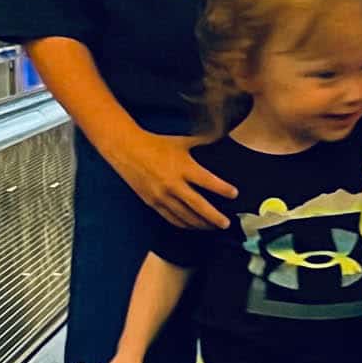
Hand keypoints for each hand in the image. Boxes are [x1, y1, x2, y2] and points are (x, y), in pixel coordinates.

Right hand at [111, 128, 237, 228]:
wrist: (127, 150)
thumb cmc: (155, 143)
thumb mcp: (181, 141)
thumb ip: (202, 141)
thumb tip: (220, 135)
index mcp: (183, 167)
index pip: (208, 181)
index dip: (223, 189)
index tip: (234, 194)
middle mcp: (173, 184)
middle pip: (198, 206)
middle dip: (214, 217)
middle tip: (226, 223)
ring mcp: (162, 196)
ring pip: (185, 216)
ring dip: (201, 224)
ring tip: (213, 227)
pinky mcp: (153, 203)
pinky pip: (172, 218)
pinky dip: (184, 224)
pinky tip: (193, 226)